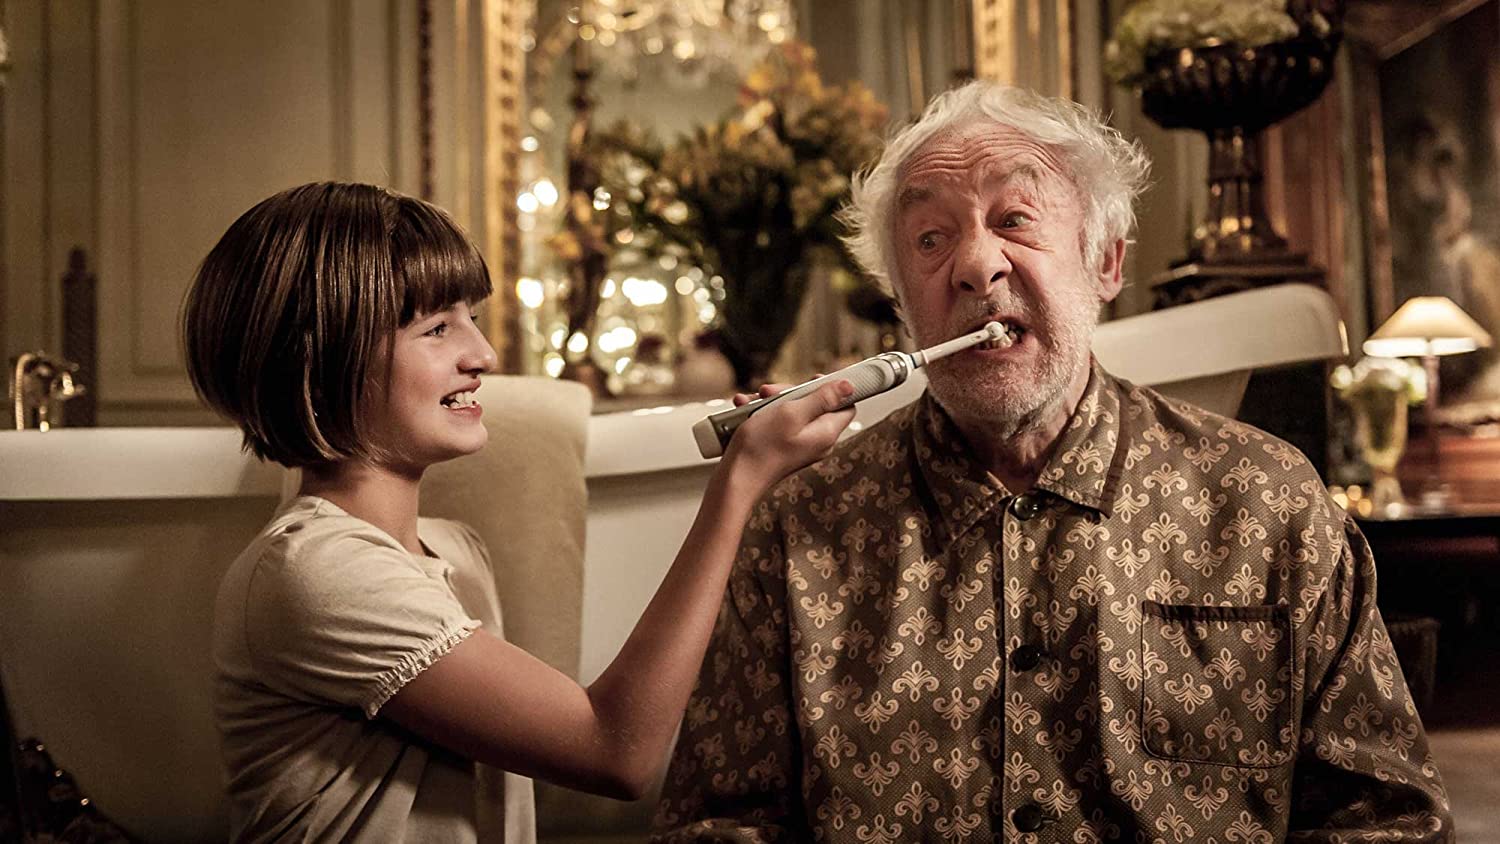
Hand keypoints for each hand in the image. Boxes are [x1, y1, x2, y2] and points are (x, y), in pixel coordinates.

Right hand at [720, 379, 855, 492]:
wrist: (735, 478)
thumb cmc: (761, 448)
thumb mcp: (792, 413)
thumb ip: (822, 398)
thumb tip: (849, 386)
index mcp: (826, 432)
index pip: (846, 405)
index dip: (833, 389)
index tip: (812, 380)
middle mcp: (817, 440)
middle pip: (815, 404)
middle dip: (791, 392)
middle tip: (769, 392)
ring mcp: (800, 445)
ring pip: (792, 410)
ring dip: (771, 401)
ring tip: (752, 402)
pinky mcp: (783, 447)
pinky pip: (778, 422)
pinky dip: (762, 414)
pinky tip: (745, 411)